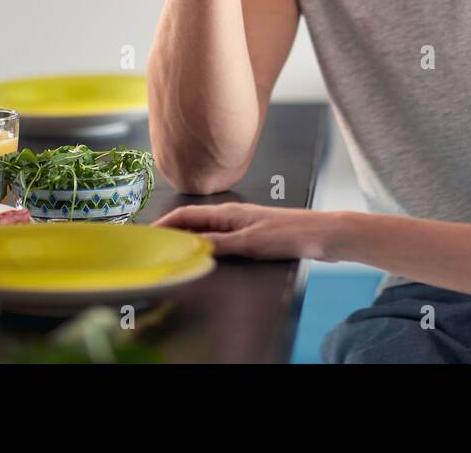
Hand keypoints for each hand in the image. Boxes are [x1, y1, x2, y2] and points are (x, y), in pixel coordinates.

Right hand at [153, 202, 335, 260]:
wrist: (322, 235)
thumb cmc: (290, 234)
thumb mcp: (249, 242)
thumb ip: (219, 244)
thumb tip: (191, 246)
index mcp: (228, 212)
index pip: (187, 214)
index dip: (165, 223)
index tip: (148, 233)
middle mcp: (233, 216)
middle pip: (195, 222)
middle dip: (174, 232)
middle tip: (157, 246)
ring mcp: (243, 225)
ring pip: (208, 231)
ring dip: (191, 240)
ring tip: (176, 252)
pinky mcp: (254, 236)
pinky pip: (222, 240)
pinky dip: (209, 247)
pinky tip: (208, 256)